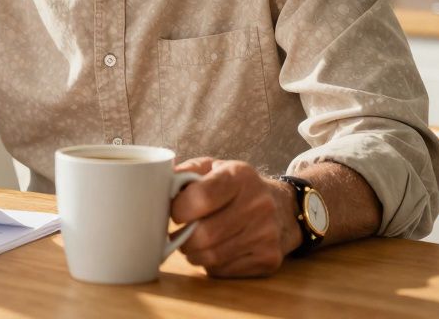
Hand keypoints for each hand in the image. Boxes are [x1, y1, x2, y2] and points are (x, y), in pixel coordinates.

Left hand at [170, 157, 301, 277]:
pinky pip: (224, 270)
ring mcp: (266, 233)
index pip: (200, 197)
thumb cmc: (235, 187)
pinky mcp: (269, 258)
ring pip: (212, 256)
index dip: (178, 209)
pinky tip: (214, 251)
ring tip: (194, 243)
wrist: (281, 207)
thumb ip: (185, 173)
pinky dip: (211, 265)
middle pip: (204, 234)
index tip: (175, 212)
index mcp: (240, 176)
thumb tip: (156, 184)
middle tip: (180, 234)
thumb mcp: (213, 168)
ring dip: (193, 253)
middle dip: (183, 238)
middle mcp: (258, 204)